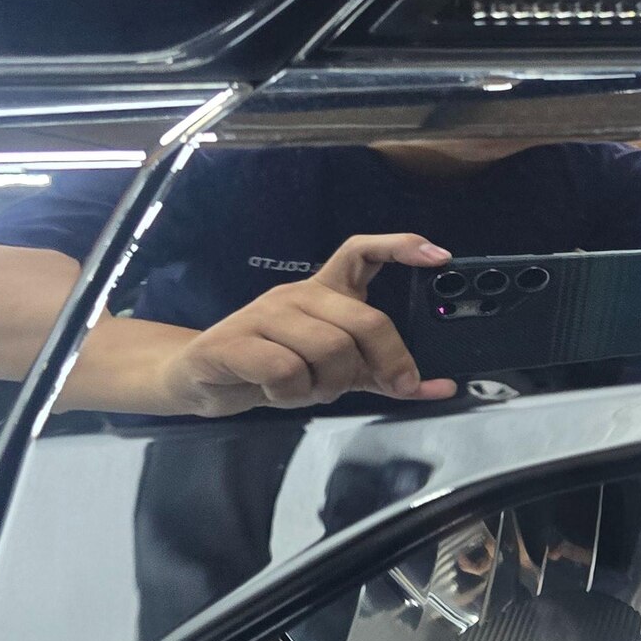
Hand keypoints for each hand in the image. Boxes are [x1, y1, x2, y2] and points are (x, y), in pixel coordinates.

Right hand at [162, 233, 461, 416]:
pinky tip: (276, 391)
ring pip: (329, 349)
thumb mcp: (337, 373)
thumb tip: (441, 388)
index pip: (360, 251)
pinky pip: (286, 370)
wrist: (199, 379)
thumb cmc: (273, 369)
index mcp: (323, 294)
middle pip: (365, 320)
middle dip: (387, 362)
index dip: (400, 247)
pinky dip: (291, 393)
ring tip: (309, 389)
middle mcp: (297, 296)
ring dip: (329, 385)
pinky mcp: (233, 341)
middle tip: (389, 387)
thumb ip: (384, 376)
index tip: (439, 256)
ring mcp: (264, 314)